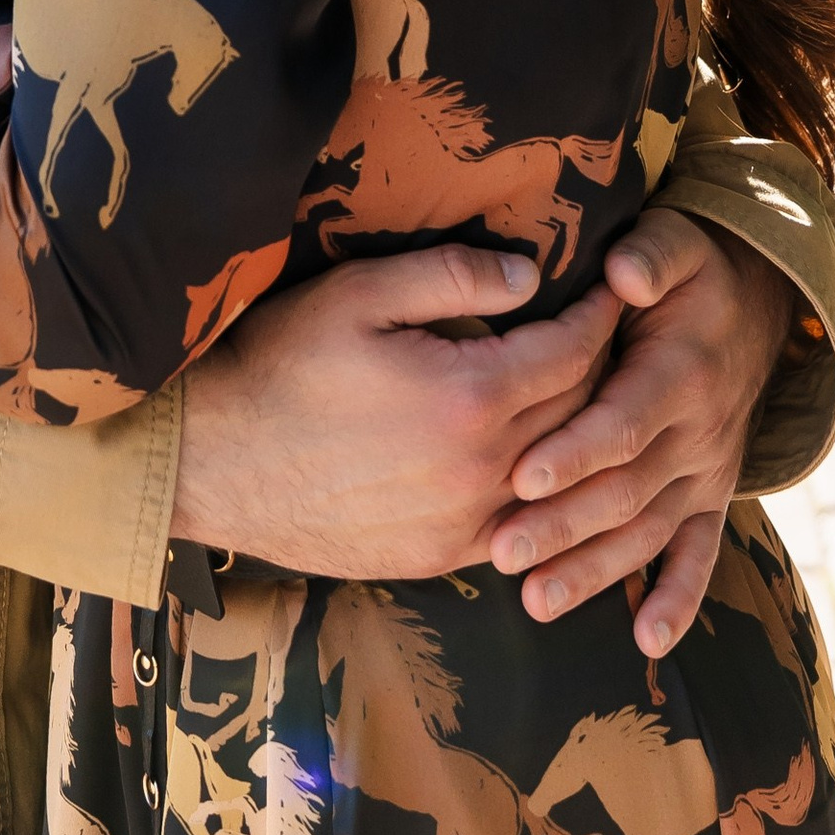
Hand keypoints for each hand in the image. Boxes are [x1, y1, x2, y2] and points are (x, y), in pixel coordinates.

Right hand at [174, 249, 617, 579]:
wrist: (216, 464)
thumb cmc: (281, 365)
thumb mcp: (360, 293)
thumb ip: (452, 277)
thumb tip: (531, 276)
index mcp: (471, 398)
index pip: (573, 352)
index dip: (601, 316)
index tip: (618, 291)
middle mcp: (483, 472)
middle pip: (578, 414)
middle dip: (602, 369)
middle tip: (610, 335)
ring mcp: (466, 525)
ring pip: (560, 478)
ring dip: (580, 436)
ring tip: (586, 396)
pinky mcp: (443, 558)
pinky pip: (523, 524)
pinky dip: (543, 491)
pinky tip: (537, 463)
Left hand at [487, 211, 793, 657]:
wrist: (758, 304)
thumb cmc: (692, 269)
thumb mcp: (676, 242)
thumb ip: (651, 255)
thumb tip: (623, 274)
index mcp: (681, 372)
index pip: (624, 422)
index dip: (574, 450)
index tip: (520, 476)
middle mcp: (700, 432)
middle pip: (627, 490)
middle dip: (564, 525)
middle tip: (501, 552)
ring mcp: (708, 471)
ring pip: (649, 531)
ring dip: (597, 572)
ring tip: (536, 601)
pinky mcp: (710, 495)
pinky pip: (700, 553)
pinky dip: (679, 598)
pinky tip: (647, 642)